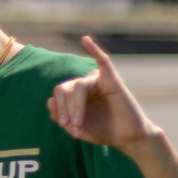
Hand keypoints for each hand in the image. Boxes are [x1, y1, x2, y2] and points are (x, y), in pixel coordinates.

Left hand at [46, 36, 156, 152]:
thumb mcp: (76, 128)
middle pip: (65, 88)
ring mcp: (98, 80)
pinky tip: (85, 40)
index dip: (59, 109)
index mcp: (75, 94)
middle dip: (66, 109)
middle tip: (74, 126)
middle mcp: (85, 84)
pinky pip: (103, 62)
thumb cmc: (103, 131)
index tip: (66, 126)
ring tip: (79, 123)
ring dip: (76, 107)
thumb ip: (61, 117)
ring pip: (78, 86)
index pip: (59, 94)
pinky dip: (94, 50)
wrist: (126, 137)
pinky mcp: (112, 80)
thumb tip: (50, 100)